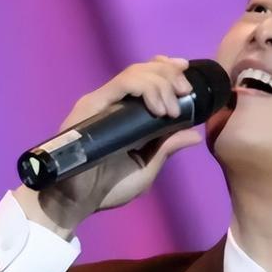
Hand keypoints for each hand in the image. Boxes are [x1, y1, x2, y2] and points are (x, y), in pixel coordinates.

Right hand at [13, 55, 202, 238]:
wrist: (76, 202)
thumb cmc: (107, 188)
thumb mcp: (147, 167)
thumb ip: (167, 148)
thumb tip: (195, 134)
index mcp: (128, 113)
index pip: (148, 77)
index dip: (168, 69)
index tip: (187, 72)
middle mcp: (115, 103)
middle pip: (144, 69)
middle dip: (170, 74)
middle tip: (186, 92)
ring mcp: (102, 102)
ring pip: (135, 72)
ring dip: (161, 84)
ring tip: (171, 110)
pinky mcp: (92, 105)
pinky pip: (122, 83)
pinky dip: (145, 88)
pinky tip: (158, 109)